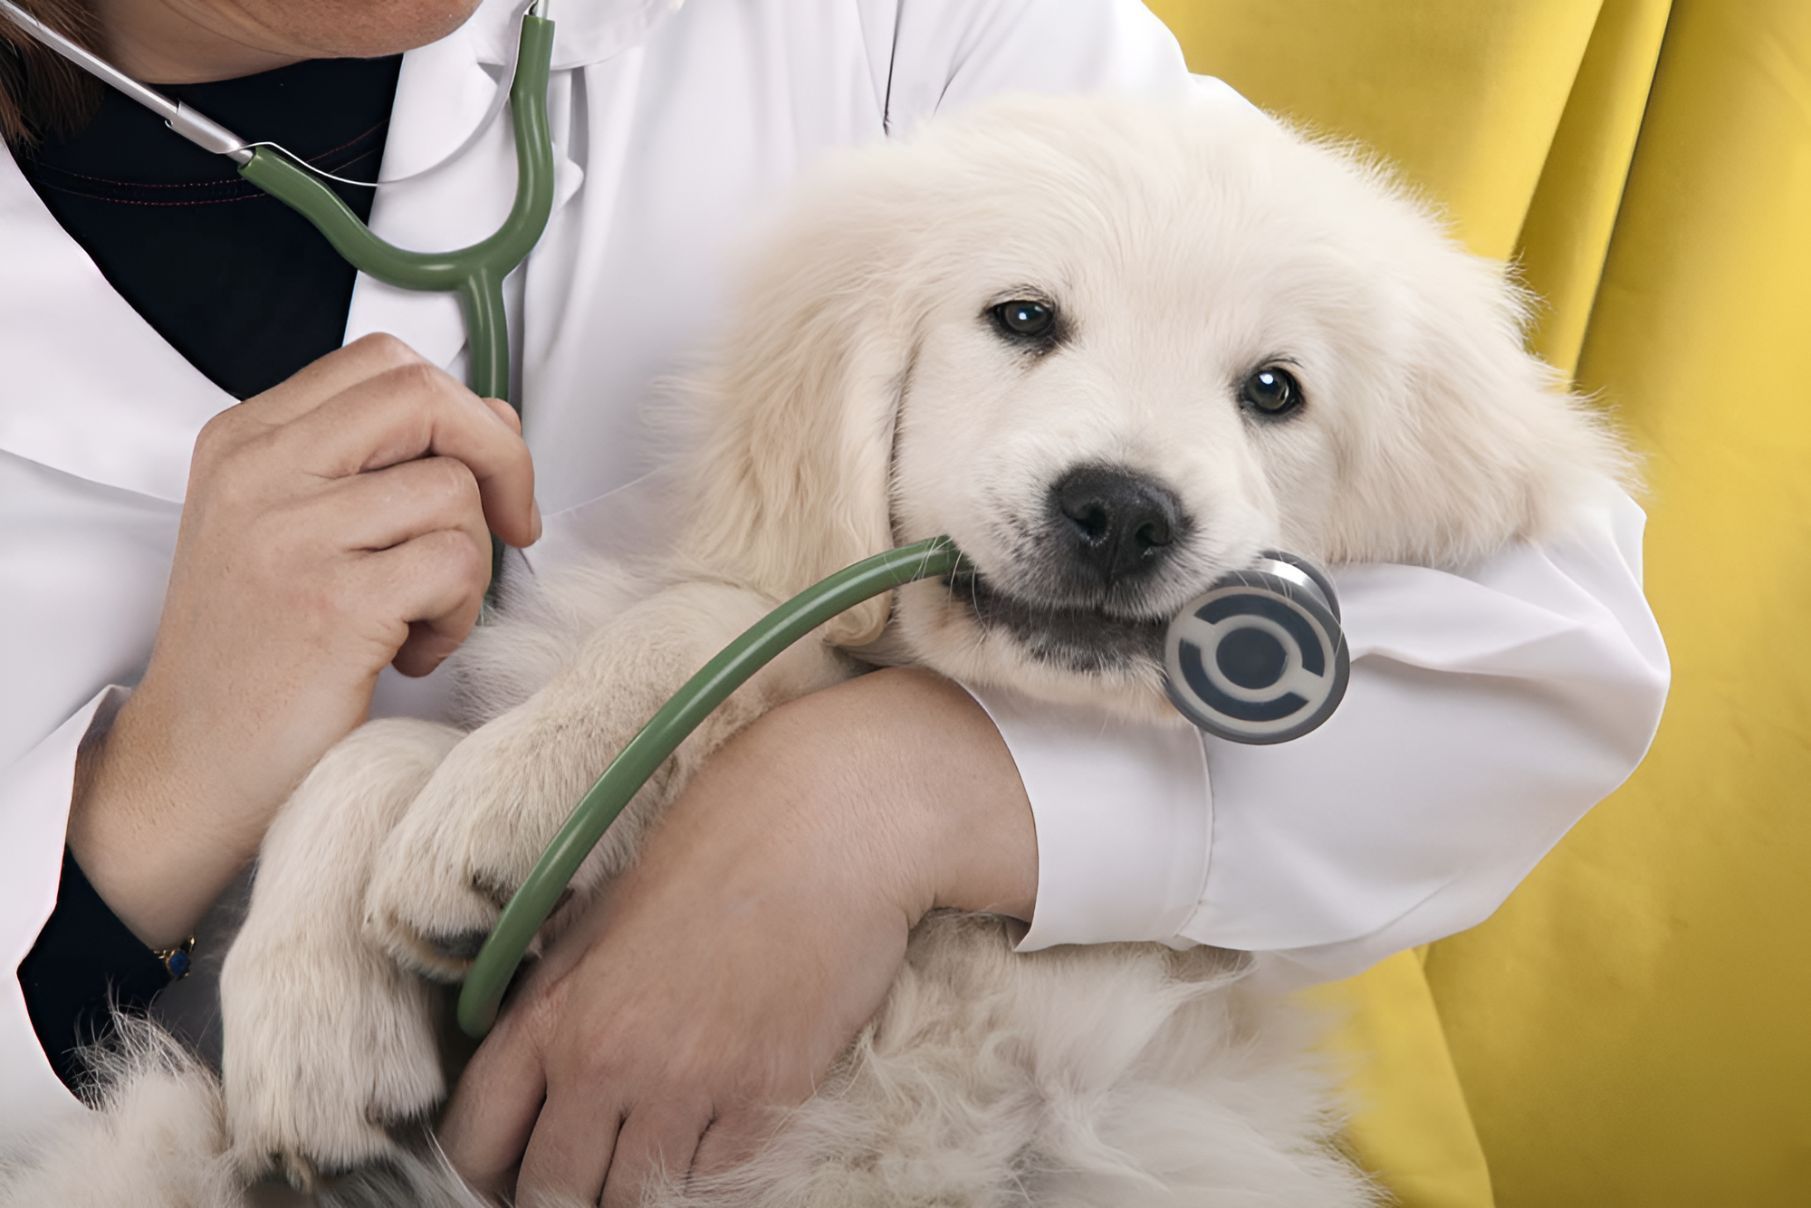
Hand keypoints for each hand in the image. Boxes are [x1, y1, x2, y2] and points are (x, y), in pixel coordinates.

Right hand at [68, 334, 539, 945]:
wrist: (191, 768)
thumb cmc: (258, 654)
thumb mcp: (290, 530)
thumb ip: (374, 465)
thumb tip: (493, 418)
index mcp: (247, 440)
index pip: (385, 362)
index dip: (462, 408)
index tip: (486, 472)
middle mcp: (260, 472)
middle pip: (425, 397)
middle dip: (500, 459)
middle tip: (511, 527)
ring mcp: (290, 534)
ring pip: (455, 492)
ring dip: (471, 565)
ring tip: (421, 617)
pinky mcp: (331, 602)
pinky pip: (456, 565)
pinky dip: (459, 616)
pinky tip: (411, 652)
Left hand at [438, 669, 1036, 1207]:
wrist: (827, 824)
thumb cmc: (715, 851)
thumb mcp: (602, 918)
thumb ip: (557, 1002)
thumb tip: (533, 1074)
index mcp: (551, 1010)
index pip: (476, 1144)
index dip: (493, 1174)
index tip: (520, 1171)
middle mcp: (606, 1059)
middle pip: (554, 1194)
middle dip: (569, 1192)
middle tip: (596, 1173)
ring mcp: (688, 1084)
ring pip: (636, 1203)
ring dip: (643, 1189)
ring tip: (659, 1157)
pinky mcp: (768, 1097)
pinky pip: (719, 1187)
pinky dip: (712, 1177)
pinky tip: (717, 1141)